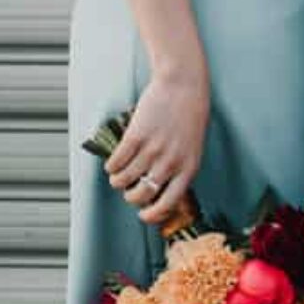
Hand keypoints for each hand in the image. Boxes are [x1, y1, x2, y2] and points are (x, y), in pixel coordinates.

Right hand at [106, 66, 208, 224]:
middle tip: (129, 190)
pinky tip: (113, 163)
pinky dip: (111, 166)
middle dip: (130, 197)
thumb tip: (158, 192)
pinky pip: (115, 162)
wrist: (183, 88)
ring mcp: (152, 150)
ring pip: (123, 180)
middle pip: (140, 195)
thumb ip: (179, 169)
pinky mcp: (135, 137)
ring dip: (117, 181)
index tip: (143, 215)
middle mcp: (171, 163)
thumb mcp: (192, 149)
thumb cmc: (190, 119)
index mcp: (188, 169)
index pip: (169, 204)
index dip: (152, 215)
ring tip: (118, 176)